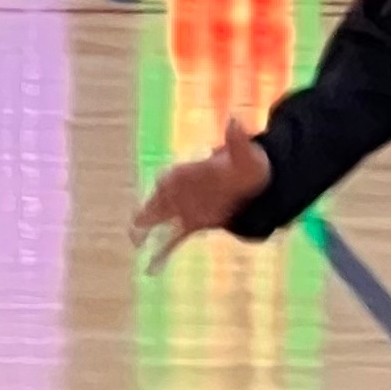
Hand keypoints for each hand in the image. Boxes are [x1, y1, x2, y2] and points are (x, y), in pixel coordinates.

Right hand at [130, 114, 272, 269]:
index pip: (170, 178)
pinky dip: (161, 254)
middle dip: (147, 211)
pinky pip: (172, 239)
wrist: (253, 185)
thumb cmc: (246, 165)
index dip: (165, 186)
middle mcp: (180, 190)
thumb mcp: (246, 153)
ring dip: (147, 233)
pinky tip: (151, 270)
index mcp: (188, 171)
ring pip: (159, 221)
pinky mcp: (190, 224)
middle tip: (137, 225)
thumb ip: (237, 140)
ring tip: (137, 246)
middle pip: (157, 201)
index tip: (160, 191)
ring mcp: (182, 209)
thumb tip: (234, 119)